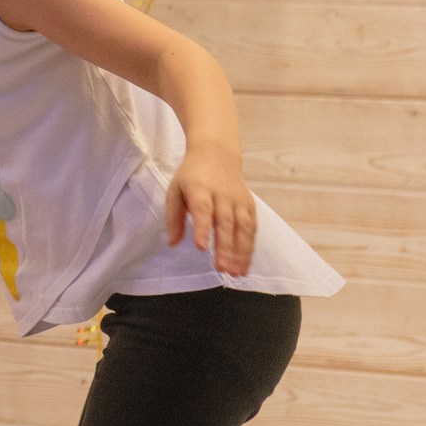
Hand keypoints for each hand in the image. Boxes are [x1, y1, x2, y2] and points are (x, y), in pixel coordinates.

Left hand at [167, 145, 256, 275]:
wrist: (217, 153)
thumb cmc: (191, 176)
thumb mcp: (174, 190)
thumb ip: (173, 217)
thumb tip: (172, 243)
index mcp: (200, 189)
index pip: (202, 210)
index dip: (202, 229)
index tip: (200, 247)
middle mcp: (222, 194)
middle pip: (225, 223)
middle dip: (225, 248)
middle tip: (222, 268)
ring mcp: (239, 200)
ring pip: (243, 227)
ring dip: (241, 252)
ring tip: (236, 272)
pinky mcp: (249, 204)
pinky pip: (252, 227)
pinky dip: (250, 246)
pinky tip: (245, 263)